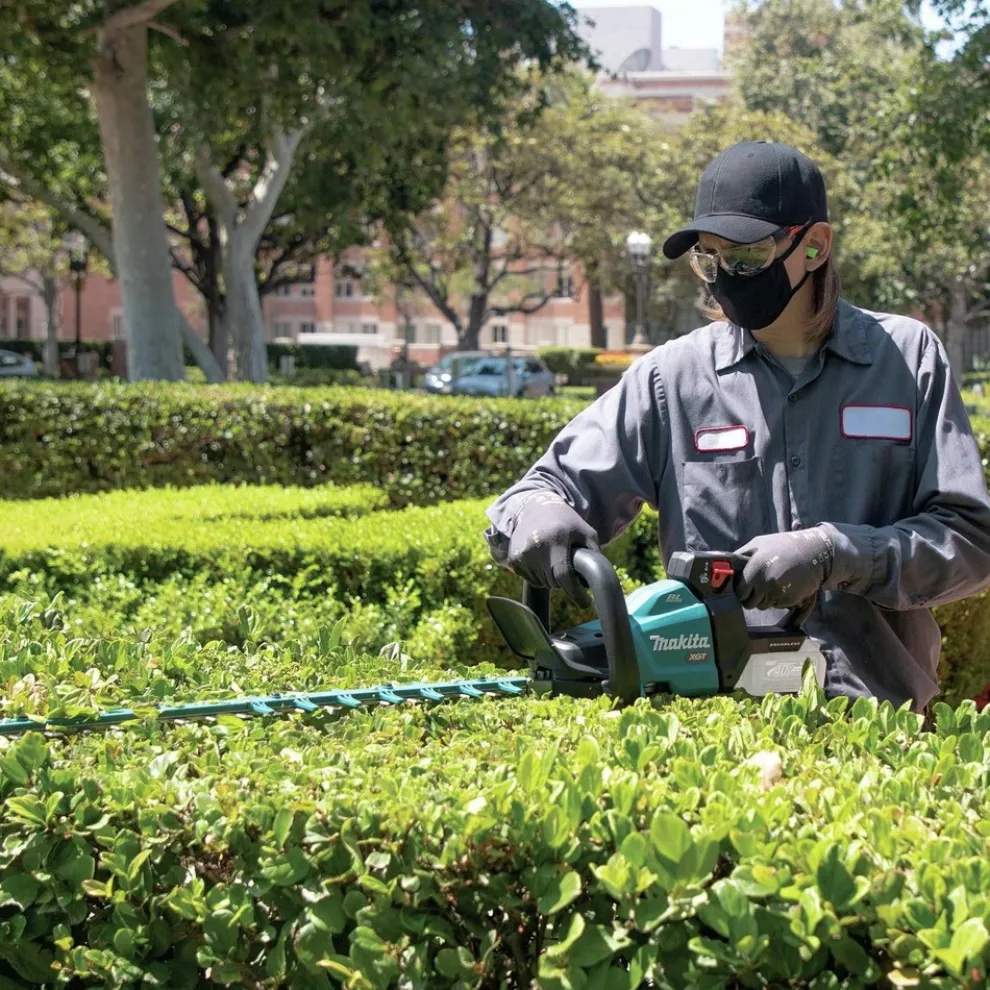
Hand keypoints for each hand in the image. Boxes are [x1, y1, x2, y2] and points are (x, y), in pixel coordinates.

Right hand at [506, 492, 600, 606]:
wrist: (534, 508)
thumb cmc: (566, 521)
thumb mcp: (586, 532)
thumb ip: (594, 554)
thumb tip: (596, 581)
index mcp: (556, 540)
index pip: (564, 576)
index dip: (576, 593)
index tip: (585, 603)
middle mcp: (535, 547)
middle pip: (553, 582)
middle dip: (564, 581)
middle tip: (568, 568)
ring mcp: (521, 554)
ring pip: (541, 583)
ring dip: (550, 578)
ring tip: (553, 559)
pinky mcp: (513, 559)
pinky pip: (529, 579)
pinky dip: (538, 575)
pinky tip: (541, 559)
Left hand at [734, 527, 833, 610]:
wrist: (816, 552)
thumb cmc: (784, 546)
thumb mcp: (758, 543)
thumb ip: (741, 556)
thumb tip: (726, 568)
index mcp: (755, 568)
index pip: (740, 591)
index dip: (742, 590)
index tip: (746, 587)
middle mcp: (765, 582)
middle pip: (750, 603)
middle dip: (753, 597)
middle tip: (761, 586)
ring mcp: (779, 592)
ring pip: (764, 606)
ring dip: (766, 598)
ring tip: (775, 582)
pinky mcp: (791, 600)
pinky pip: (778, 606)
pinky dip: (779, 599)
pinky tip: (785, 585)